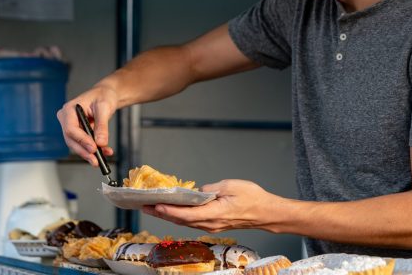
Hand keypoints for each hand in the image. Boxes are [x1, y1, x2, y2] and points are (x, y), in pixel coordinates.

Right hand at [56, 85, 117, 165]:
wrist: (106, 95)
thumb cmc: (103, 96)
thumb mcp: (104, 108)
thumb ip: (102, 125)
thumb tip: (100, 142)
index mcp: (69, 109)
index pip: (71, 129)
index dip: (82, 140)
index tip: (94, 148)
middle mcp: (67, 119)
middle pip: (71, 140)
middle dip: (84, 151)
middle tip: (95, 160)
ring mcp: (72, 127)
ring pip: (77, 145)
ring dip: (89, 153)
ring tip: (101, 159)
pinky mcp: (78, 133)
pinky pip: (84, 144)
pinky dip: (94, 150)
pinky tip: (104, 152)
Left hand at [142, 179, 280, 232]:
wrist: (267, 213)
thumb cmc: (253, 199)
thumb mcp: (230, 186)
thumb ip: (211, 189)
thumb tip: (197, 192)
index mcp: (215, 213)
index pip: (187, 214)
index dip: (170, 211)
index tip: (156, 206)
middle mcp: (211, 223)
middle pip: (181, 220)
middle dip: (162, 213)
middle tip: (145, 206)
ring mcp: (212, 225)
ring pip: (185, 222)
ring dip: (168, 216)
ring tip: (153, 208)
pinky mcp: (214, 223)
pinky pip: (192, 221)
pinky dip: (179, 216)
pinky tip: (172, 211)